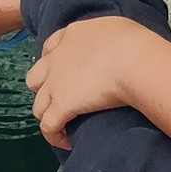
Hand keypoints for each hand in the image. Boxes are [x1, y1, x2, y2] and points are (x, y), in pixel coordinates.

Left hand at [25, 16, 163, 147]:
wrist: (134, 60)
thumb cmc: (135, 42)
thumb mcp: (117, 29)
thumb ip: (106, 38)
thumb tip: (115, 47)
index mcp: (72, 36)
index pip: (51, 47)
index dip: (53, 61)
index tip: (63, 72)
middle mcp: (57, 58)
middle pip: (35, 78)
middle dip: (43, 89)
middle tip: (61, 98)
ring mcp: (56, 83)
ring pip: (38, 105)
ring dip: (47, 115)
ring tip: (63, 125)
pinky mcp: (62, 105)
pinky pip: (48, 126)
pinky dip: (54, 136)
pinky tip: (67, 142)